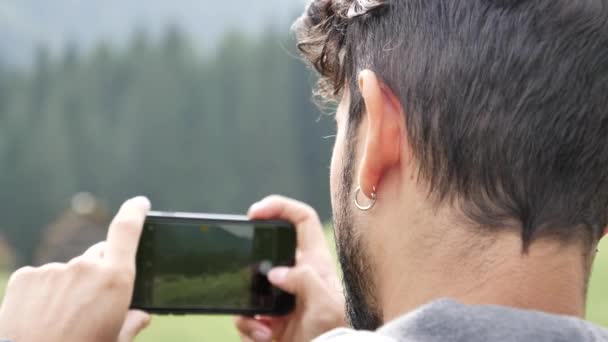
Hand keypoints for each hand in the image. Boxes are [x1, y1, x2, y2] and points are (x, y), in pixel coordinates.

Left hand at [0, 197, 151, 341]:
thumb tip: (140, 315)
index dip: (135, 212)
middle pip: (98, 256)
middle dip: (100, 272)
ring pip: (69, 272)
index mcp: (115, 280)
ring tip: (61, 319)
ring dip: (70, 287)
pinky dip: (44, 293)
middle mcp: (85, 267)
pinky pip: (42, 279)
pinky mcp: (26, 277)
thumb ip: (132, 323)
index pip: (127, 230)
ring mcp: (53, 270)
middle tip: (92, 304)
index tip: (140, 203)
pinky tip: (39, 316)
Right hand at [236, 195, 345, 341]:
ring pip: (249, 283)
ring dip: (248, 303)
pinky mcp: (268, 318)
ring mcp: (280, 296)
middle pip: (266, 248)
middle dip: (250, 258)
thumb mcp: (325, 304)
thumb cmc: (335, 334)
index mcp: (315, 262)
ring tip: (263, 323)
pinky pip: (246, 314)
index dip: (281, 207)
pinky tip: (265, 336)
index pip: (302, 220)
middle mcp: (296, 274)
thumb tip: (275, 273)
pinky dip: (250, 326)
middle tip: (240, 265)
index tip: (256, 212)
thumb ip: (303, 280)